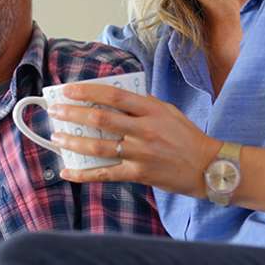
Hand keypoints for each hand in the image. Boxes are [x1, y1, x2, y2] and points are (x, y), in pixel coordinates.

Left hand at [49, 83, 220, 196]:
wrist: (209, 168)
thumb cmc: (187, 137)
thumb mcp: (168, 112)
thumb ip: (141, 105)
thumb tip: (113, 98)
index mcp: (151, 110)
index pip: (113, 96)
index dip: (87, 91)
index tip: (67, 90)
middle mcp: (144, 130)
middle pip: (100, 119)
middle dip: (72, 114)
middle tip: (54, 111)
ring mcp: (140, 154)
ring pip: (98, 146)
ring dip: (72, 141)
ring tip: (55, 136)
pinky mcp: (138, 174)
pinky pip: (105, 174)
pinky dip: (83, 174)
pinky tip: (66, 171)